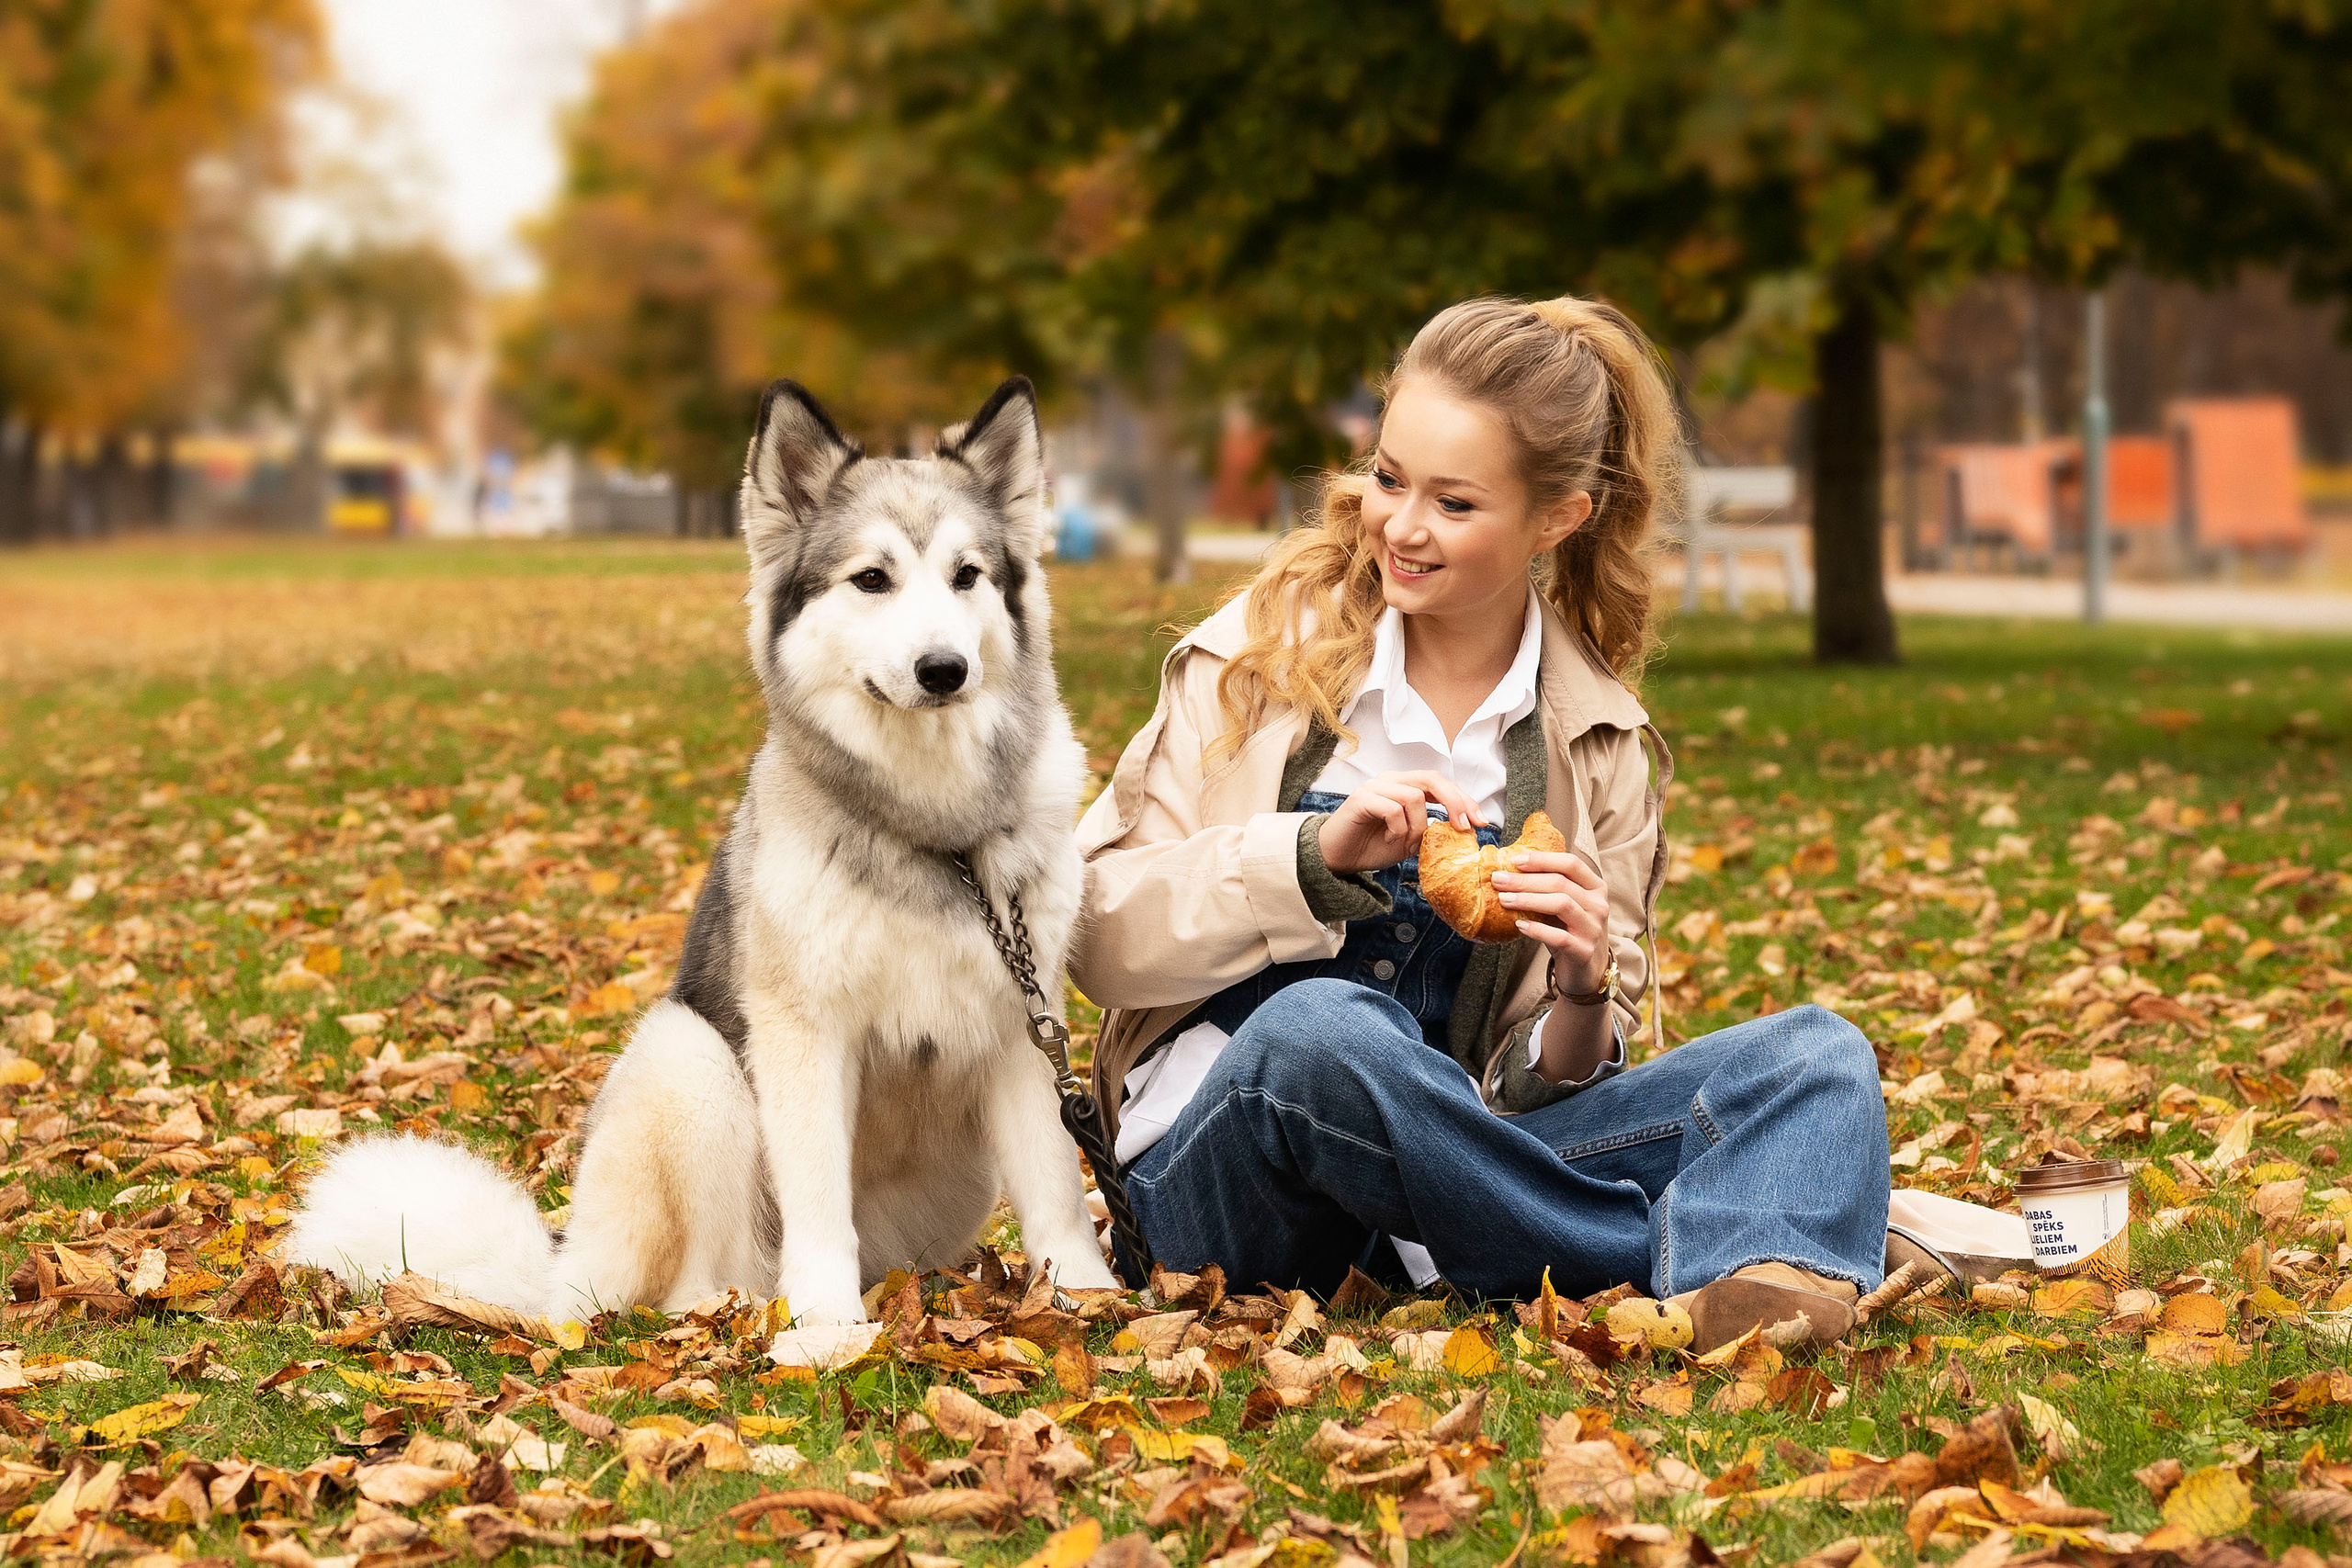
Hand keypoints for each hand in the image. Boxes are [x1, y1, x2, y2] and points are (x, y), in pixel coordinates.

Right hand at [1315, 771, 1482, 874]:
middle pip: (1432, 778)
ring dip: (1417, 827)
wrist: (1337, 859)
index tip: (1481, 820)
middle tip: (1463, 826)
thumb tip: (1461, 829)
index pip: (1440, 784)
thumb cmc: (1371, 847)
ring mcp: (1375, 787)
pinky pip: (1393, 809)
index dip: (1463, 799)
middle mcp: (1391, 780)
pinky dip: (1397, 830)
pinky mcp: (1361, 798)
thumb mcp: (1410, 841)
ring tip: (1407, 844)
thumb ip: (1431, 831)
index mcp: (1404, 786)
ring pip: (1413, 797)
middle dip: (1454, 802)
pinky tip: (1388, 840)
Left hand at [1491, 849, 1610, 994]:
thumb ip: (1545, 889)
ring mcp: (1593, 928)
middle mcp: (1598, 905)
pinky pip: (1559, 937)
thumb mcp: (1561, 906)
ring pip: (1561, 904)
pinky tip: (1519, 924)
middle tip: (1498, 879)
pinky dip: (1536, 929)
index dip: (1542, 859)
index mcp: (1595, 887)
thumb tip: (1508, 871)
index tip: (1514, 860)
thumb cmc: (1568, 932)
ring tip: (1504, 899)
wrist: (1586, 971)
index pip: (1570, 864)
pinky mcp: (1584, 951)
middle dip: (1525, 879)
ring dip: (1529, 899)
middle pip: (1561, 883)